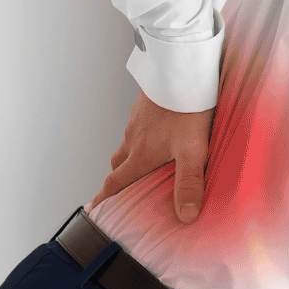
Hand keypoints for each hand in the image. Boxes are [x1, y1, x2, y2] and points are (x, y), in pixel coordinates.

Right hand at [92, 90, 214, 222]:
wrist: (182, 71)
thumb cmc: (186, 110)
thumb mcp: (192, 151)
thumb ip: (189, 183)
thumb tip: (186, 216)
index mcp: (140, 154)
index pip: (116, 182)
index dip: (105, 198)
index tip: (96, 209)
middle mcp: (134, 138)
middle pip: (119, 164)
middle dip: (118, 178)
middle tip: (123, 189)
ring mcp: (137, 120)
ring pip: (127, 143)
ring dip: (130, 155)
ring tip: (144, 163)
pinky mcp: (146, 105)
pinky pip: (138, 125)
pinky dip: (141, 136)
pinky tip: (158, 133)